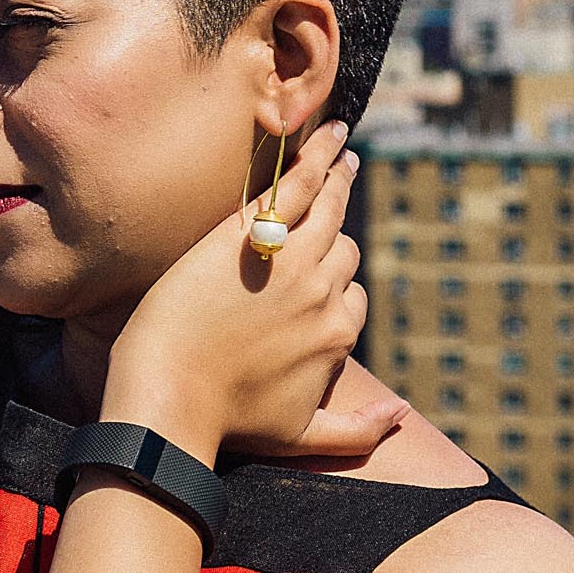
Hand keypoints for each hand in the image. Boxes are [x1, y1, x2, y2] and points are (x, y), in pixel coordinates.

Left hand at [105, 118, 399, 460]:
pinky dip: (318, 156)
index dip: (333, 285)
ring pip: (329, 208)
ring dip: (338, 174)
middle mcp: (324, 293)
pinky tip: (328, 135)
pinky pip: (297, 186)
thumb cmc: (226, 421)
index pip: (350, 294)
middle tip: (342, 178)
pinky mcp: (253, 233)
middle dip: (339, 221)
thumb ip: (358, 430)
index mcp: (337, 334)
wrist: (171, 394)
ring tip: (340, 149)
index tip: (315, 274)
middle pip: (342, 247)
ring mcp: (292, 260)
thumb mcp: (302, 438)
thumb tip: (402, 414)